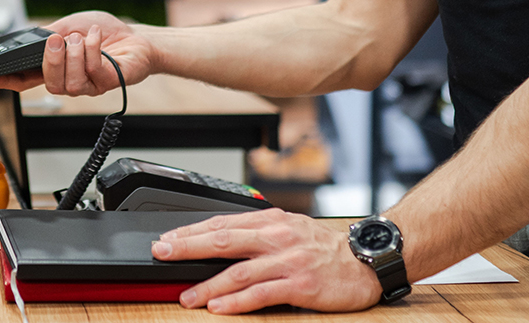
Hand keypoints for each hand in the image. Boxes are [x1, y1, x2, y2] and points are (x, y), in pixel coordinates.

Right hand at [0, 11, 154, 95]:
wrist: (136, 37)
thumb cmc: (103, 33)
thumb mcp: (69, 26)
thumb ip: (49, 34)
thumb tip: (34, 38)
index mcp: (54, 68)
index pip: (24, 80)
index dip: (5, 81)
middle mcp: (69, 80)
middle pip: (48, 84)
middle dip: (51, 60)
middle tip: (57, 40)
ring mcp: (88, 85)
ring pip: (70, 82)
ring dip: (75, 54)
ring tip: (81, 38)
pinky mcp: (107, 83)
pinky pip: (93, 71)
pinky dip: (93, 48)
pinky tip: (96, 37)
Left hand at [152, 210, 381, 313]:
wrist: (366, 259)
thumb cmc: (324, 248)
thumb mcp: (289, 229)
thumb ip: (257, 233)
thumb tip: (218, 239)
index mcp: (270, 220)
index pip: (222, 222)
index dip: (190, 231)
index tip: (166, 238)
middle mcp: (276, 236)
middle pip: (223, 239)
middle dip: (188, 247)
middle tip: (161, 254)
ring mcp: (288, 260)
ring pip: (239, 271)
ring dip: (208, 285)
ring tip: (186, 296)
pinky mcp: (301, 284)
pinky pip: (262, 293)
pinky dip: (237, 301)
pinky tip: (220, 307)